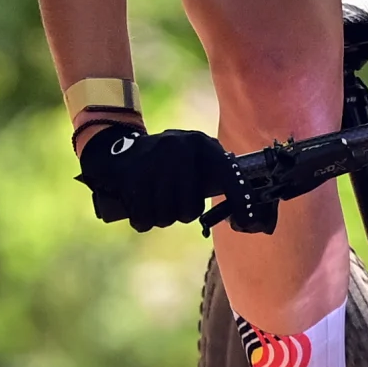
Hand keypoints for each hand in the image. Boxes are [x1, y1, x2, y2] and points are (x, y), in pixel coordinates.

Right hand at [76, 123, 233, 230]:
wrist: (120, 149)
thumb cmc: (168, 162)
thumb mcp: (194, 156)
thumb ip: (216, 174)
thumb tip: (247, 214)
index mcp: (200, 143)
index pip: (229, 176)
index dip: (240, 201)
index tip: (247, 223)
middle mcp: (179, 149)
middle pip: (190, 210)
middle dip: (182, 214)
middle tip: (174, 202)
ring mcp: (154, 161)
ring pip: (166, 217)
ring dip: (161, 218)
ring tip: (157, 202)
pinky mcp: (131, 176)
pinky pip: (143, 218)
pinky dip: (142, 221)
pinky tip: (141, 208)